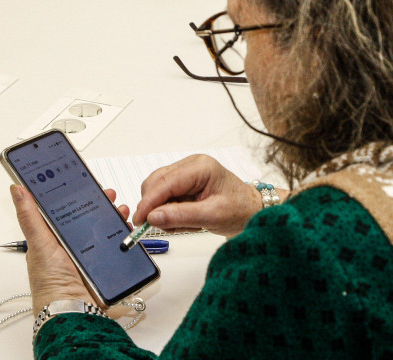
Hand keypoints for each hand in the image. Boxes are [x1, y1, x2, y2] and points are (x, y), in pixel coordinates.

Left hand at [10, 185, 128, 311]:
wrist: (73, 308)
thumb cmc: (50, 283)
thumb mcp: (40, 244)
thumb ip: (30, 216)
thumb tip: (17, 190)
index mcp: (53, 236)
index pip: (64, 207)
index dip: (74, 192)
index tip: (83, 180)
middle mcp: (72, 242)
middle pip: (88, 214)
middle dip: (99, 201)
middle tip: (106, 193)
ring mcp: (90, 251)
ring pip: (104, 227)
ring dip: (114, 215)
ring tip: (118, 209)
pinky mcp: (106, 260)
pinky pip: (118, 242)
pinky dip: (124, 234)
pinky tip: (126, 228)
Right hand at [132, 154, 283, 236]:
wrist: (252, 211)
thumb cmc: (239, 209)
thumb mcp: (212, 215)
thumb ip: (181, 216)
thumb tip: (153, 217)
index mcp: (200, 167)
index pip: (165, 182)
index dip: (149, 201)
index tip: (140, 219)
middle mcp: (191, 165)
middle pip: (156, 183)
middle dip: (155, 206)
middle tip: (161, 226)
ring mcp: (187, 173)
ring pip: (158, 190)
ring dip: (163, 210)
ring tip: (184, 224)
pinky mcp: (185, 183)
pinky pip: (165, 197)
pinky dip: (168, 211)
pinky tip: (184, 220)